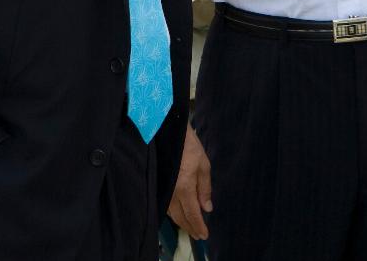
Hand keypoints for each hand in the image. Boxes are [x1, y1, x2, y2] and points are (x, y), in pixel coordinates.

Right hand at [168, 123, 212, 239]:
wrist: (167, 132)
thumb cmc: (189, 146)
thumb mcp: (203, 164)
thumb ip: (205, 188)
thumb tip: (207, 208)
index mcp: (185, 187)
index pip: (192, 213)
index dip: (198, 226)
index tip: (204, 236)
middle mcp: (172, 192)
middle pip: (181, 217)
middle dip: (190, 228)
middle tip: (199, 235)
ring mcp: (164, 190)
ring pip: (172, 214)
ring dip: (182, 222)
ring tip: (191, 228)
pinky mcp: (159, 186)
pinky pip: (167, 206)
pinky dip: (174, 214)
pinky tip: (179, 215)